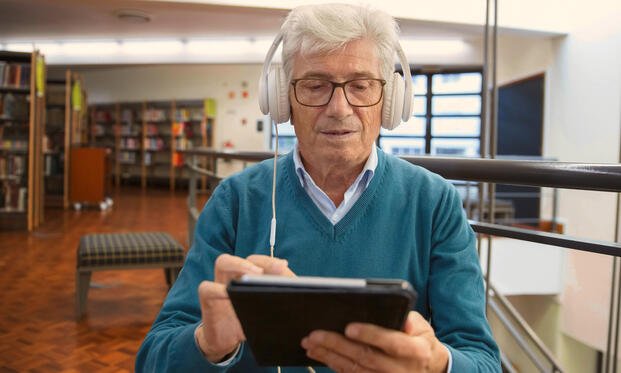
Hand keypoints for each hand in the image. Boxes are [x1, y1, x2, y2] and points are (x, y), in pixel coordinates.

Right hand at [196, 254, 294, 361]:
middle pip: (248, 253)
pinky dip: (217, 289)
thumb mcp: (268, 306)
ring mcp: (220, 284)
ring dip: (238, 265)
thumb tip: (294, 287)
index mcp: (250, 274)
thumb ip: (279, 293)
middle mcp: (235, 274)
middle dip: (254, 261)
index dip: (270, 262)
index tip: (283, 267)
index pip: (258, 260)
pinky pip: (207, 288)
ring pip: (223, 262)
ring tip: (252, 276)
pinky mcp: (209, 300)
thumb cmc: (251, 318)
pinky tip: (228, 295)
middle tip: (264, 272)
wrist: (228, 340)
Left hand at [301, 311, 447, 372]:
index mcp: (415, 351)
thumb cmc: (420, 341)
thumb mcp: (423, 328)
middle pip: (365, 358)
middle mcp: (399, 369)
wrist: (428, 369)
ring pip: (353, 370)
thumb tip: (402, 319)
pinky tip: (319, 354)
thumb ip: (411, 321)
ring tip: (310, 343)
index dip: (370, 335)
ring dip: (329, 356)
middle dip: (337, 345)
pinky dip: (333, 365)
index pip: (392, 343)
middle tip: (315, 334)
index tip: (349, 328)